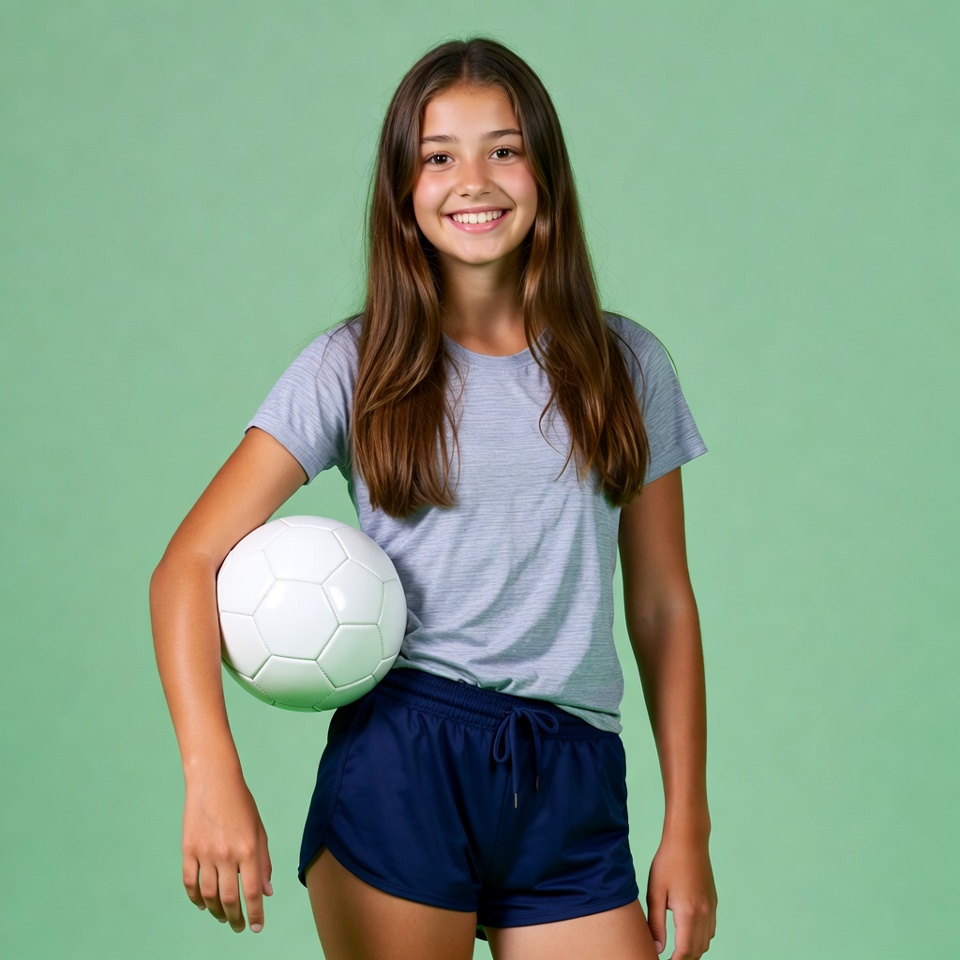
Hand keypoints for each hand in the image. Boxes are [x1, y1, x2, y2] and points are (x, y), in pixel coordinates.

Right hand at [181, 771, 272, 932]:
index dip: (255, 914)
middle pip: (229, 898)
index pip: (252, 892)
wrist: (214, 780)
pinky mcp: (188, 849)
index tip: (257, 928)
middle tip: (238, 927)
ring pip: (208, 895)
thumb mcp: (259, 830)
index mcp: (248, 848)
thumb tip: (267, 893)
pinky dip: (195, 898)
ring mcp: (205, 853)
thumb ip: (263, 862)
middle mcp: (227, 853)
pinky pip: (189, 882)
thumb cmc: (242, 804)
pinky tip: (203, 904)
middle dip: (235, 918)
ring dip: (216, 911)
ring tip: (223, 917)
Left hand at [646, 833, 716, 958]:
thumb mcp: (655, 892)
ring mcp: (711, 908)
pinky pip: (711, 929)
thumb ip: (656, 923)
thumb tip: (658, 948)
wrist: (688, 840)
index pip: (685, 951)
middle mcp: (704, 914)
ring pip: (706, 941)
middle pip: (697, 950)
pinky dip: (701, 938)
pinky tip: (688, 934)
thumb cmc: (668, 862)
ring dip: (693, 950)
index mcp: (688, 913)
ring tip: (676, 950)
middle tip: (668, 958)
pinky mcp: (713, 901)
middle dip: (684, 958)